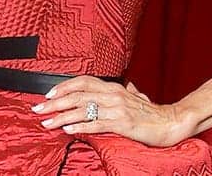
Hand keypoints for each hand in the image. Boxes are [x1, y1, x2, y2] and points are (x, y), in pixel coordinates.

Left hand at [31, 77, 194, 146]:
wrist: (172, 122)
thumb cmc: (154, 113)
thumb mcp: (138, 98)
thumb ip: (130, 92)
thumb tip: (128, 87)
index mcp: (114, 88)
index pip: (83, 82)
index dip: (63, 87)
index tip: (48, 95)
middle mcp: (113, 94)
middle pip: (78, 94)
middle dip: (55, 102)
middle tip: (38, 110)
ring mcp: (117, 108)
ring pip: (83, 108)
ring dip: (62, 116)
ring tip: (47, 122)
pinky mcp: (122, 123)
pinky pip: (97, 123)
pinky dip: (80, 126)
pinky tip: (68, 129)